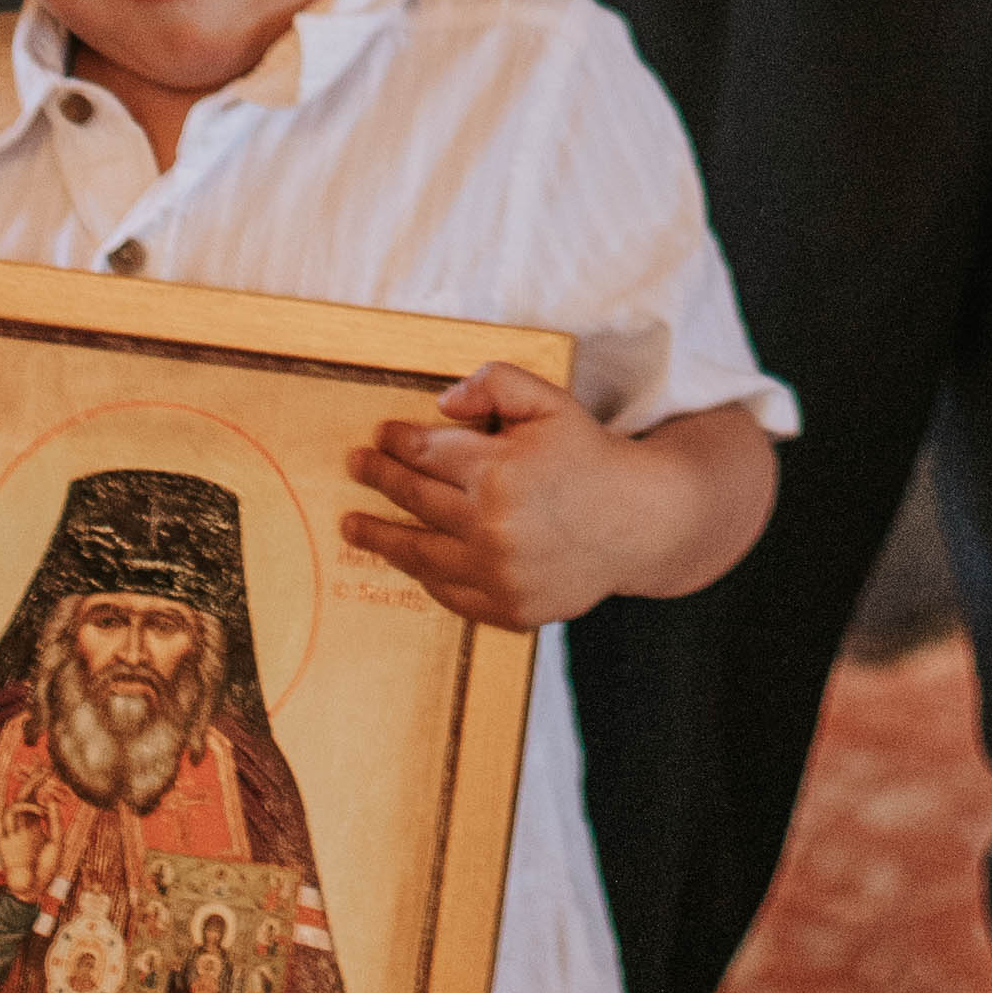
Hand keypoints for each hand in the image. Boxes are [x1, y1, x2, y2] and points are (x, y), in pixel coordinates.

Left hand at [344, 360, 647, 631]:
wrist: (639, 524)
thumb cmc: (590, 457)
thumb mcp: (550, 402)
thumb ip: (496, 385)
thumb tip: (441, 402)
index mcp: (499, 470)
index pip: (425, 453)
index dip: (395, 442)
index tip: (379, 435)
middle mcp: (493, 525)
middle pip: (415, 498)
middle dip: (379, 478)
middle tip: (355, 466)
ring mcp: (499, 572)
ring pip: (420, 553)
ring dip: (379, 538)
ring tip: (351, 527)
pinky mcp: (508, 607)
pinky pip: (451, 592)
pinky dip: (424, 575)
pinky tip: (408, 560)